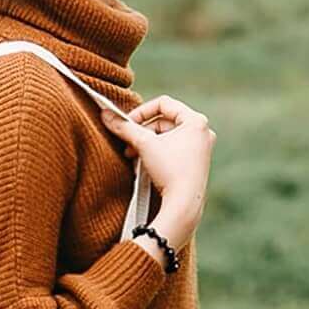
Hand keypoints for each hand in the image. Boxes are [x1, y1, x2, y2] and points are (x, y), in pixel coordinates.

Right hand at [96, 95, 214, 242]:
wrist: (183, 205)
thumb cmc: (170, 171)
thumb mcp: (144, 144)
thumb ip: (124, 127)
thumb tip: (105, 114)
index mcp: (196, 121)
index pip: (163, 103)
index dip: (142, 111)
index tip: (127, 123)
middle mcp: (203, 132)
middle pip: (164, 121)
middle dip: (141, 131)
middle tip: (127, 143)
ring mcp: (201, 148)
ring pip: (166, 136)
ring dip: (146, 143)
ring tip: (132, 155)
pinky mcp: (196, 163)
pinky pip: (172, 149)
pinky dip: (156, 152)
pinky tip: (142, 164)